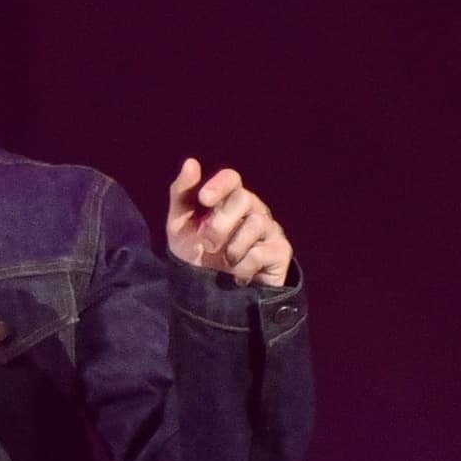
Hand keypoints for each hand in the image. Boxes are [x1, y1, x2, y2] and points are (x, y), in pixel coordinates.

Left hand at [167, 159, 292, 288]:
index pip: (232, 179)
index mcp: (229, 201)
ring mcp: (269, 230)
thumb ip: (182, 195)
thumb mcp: (179, 228)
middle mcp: (253, 210)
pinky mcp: (280, 252)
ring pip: (257, 223)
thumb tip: (191, 162)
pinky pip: (263, 251)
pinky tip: (238, 275)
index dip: (219, 185)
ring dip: (233, 247)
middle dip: (221, 223)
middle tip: (209, 244)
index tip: (204, 199)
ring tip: (225, 262)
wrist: (208, 297)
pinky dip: (244, 267)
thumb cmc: (196, 257)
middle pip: (243, 198)